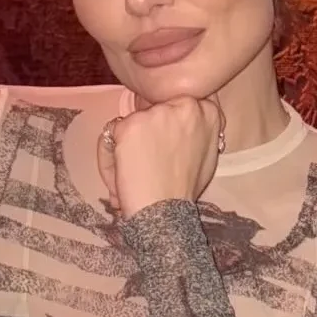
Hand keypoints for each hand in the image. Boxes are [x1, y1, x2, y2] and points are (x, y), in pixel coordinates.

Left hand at [97, 96, 222, 218]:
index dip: (166, 125)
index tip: (163, 145)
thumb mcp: (206, 152)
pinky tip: (121, 175)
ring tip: (134, 173)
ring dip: (127, 144)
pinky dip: (109, 155)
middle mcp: (183, 104)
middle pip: (153, 110)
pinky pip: (110, 134)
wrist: (166, 211)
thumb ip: (198, 131)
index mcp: (206, 111)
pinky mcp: (129, 125)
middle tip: (148, 162)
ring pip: (131, 121)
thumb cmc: (185, 188)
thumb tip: (187, 124)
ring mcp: (155, 113)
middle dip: (147, 132)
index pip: (178, 105)